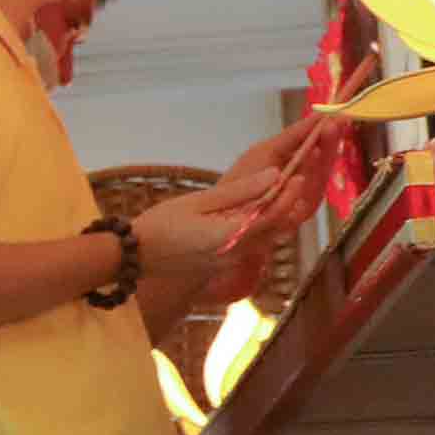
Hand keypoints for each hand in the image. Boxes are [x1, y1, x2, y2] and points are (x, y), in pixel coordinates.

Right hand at [131, 116, 333, 296]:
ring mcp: (233, 260)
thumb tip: (275, 175)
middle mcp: (238, 252)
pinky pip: (257, 242)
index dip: (289, 193)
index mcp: (230, 236)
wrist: (132, 259)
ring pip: (270, 236)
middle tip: (302, 175)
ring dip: (282, 213)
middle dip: (292, 202)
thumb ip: (239, 191)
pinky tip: (265, 208)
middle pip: (277, 227)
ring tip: (289, 189)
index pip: (272, 214)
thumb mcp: (197, 202)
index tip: (300, 172)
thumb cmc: (159, 226)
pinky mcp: (227, 262)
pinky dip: (267, 224)